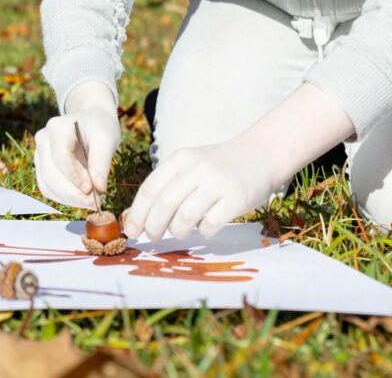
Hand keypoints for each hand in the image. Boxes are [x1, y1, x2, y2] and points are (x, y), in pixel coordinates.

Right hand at [34, 82, 120, 209]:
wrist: (90, 121)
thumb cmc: (98, 128)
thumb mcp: (107, 139)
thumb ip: (102, 162)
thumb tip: (99, 188)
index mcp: (57, 128)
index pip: (61, 158)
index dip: (75, 177)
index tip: (92, 191)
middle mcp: (43, 139)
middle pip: (51, 174)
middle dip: (73, 193)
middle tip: (96, 203)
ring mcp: (39, 153)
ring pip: (47, 184)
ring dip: (69, 199)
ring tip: (92, 202)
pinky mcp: (41, 167)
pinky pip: (48, 188)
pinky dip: (64, 198)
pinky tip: (81, 199)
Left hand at [121, 138, 280, 240]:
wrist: (261, 155)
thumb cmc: (218, 166)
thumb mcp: (190, 166)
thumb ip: (167, 186)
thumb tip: (136, 216)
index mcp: (181, 159)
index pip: (150, 188)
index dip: (137, 212)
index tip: (131, 230)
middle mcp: (197, 169)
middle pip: (165, 203)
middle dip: (153, 226)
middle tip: (152, 237)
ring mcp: (218, 183)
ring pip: (186, 216)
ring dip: (177, 231)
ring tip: (179, 232)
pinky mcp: (237, 198)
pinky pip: (211, 223)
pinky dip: (203, 231)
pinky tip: (204, 228)